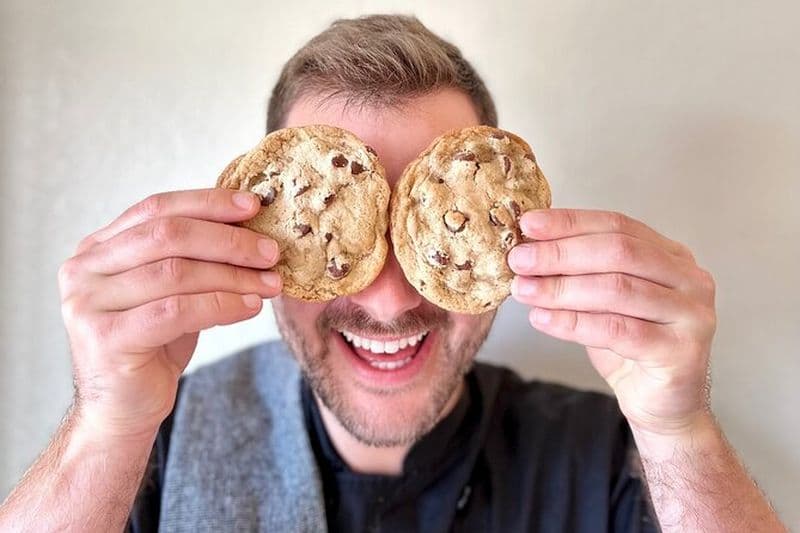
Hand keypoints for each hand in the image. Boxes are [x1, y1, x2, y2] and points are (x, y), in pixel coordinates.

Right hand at [58, 189, 281, 439]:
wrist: (123, 409)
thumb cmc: (153, 345)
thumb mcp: (172, 291)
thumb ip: (192, 257)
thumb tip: (249, 224)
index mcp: (97, 248)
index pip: (156, 208)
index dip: (207, 203)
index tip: (253, 206)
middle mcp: (84, 269)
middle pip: (167, 235)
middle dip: (227, 240)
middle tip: (270, 251)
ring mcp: (88, 303)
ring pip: (176, 272)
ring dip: (233, 275)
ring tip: (270, 283)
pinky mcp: (105, 337)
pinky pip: (177, 310)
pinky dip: (222, 305)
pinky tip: (250, 307)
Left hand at [508, 209, 716, 434]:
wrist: (662, 404)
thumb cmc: (630, 347)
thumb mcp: (602, 301)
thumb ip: (579, 273)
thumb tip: (528, 248)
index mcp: (671, 255)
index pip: (617, 225)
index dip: (571, 223)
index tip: (529, 224)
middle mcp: (689, 278)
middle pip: (618, 252)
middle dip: (561, 253)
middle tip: (519, 259)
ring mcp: (692, 314)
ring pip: (617, 289)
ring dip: (561, 288)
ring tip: (523, 289)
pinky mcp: (682, 351)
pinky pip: (617, 331)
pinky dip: (573, 323)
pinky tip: (542, 319)